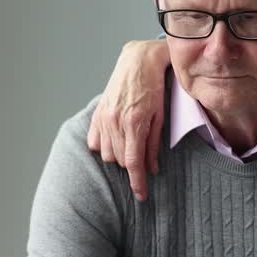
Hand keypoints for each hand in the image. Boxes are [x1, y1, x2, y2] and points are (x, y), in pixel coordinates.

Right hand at [86, 39, 169, 200]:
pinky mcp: (98, 113)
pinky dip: (105, 146)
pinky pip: (95, 141)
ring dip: (119, 156)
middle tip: (144, 159)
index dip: (137, 183)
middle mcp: (115, 121)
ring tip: (131, 145)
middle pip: (120, 160)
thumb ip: (153, 144)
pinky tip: (116, 140)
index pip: (133, 162)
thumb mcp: (161, 116)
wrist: (138, 60)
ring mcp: (103, 117)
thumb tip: (151, 168)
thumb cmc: (155, 85)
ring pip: (107, 154)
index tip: (142, 196)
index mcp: (134, 122)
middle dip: (133, 166)